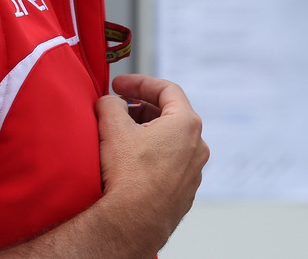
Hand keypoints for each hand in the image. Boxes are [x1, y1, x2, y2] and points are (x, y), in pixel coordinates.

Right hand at [93, 74, 208, 252]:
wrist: (133, 224)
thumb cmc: (128, 176)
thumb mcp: (113, 128)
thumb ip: (110, 104)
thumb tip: (109, 102)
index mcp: (186, 124)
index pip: (166, 89)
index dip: (139, 83)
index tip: (118, 85)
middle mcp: (198, 146)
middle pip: (169, 115)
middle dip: (141, 108)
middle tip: (117, 110)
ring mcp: (193, 172)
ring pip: (170, 142)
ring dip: (147, 133)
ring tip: (121, 137)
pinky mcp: (184, 193)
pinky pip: (169, 165)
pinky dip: (152, 157)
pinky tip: (130, 164)